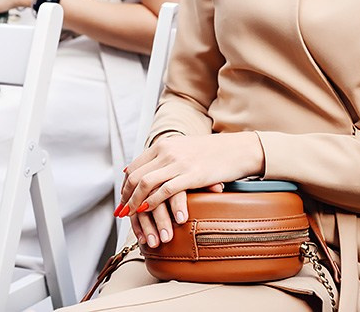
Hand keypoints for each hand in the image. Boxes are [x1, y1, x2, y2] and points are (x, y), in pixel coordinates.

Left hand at [117, 133, 263, 246]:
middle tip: (122, 212)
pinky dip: (151, 202)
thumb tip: (150, 171)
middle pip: (135, 175)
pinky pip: (164, 190)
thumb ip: (166, 157)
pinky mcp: (191, 175)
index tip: (123, 199)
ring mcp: (179, 162)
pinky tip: (147, 211)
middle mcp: (167, 150)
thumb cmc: (212, 153)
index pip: (134, 165)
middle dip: (125, 196)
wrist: (237, 149)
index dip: (125, 185)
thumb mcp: (184, 149)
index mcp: (164, 144)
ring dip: (134, 202)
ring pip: (145, 183)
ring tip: (131, 216)